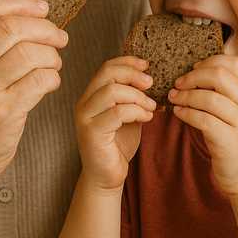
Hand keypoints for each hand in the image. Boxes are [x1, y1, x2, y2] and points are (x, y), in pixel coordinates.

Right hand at [0, 0, 68, 185]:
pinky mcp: (1, 112)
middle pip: (12, 27)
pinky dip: (52, 78)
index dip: (19, 2)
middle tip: (58, 37)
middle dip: (45, 28)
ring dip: (52, 55)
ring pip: (30, 53)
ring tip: (53, 63)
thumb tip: (29, 10)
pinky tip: (49, 83)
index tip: (41, 8)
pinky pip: (40, 80)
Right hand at [75, 56, 155, 190]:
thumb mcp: (129, 114)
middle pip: (108, 74)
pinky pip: (116, 113)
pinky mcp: (91, 132)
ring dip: (138, 96)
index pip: (107, 67)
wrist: (107, 176)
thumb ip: (133, 97)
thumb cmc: (118, 145)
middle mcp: (84, 103)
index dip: (127, 62)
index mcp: (92, 95)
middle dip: (133, 75)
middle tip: (152, 83)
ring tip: (151, 106)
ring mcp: (85, 117)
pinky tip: (147, 117)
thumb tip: (152, 79)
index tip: (147, 64)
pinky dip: (136, 111)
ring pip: (112, 92)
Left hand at [168, 54, 237, 196]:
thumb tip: (194, 75)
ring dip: (185, 96)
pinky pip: (203, 119)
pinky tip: (178, 113)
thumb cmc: (237, 145)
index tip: (193, 69)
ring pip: (209, 97)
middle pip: (220, 75)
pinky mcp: (230, 141)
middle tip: (178, 83)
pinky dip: (186, 113)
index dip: (210, 61)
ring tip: (173, 98)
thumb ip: (225, 96)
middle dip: (193, 76)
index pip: (234, 63)